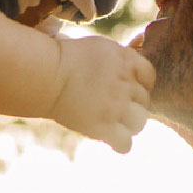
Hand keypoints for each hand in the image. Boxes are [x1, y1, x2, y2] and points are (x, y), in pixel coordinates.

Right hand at [46, 35, 152, 152]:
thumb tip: (135, 73)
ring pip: (140, 122)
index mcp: (125, 60)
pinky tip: (110, 139)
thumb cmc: (65, 60)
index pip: (149, 76)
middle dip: (130, 103)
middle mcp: (124, 82)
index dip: (138, 84)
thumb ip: (121, 60)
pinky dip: (119, 144)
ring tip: (113, 122)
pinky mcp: (103, 126)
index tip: (124, 88)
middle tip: (110, 105)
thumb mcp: (99, 48)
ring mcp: (115, 106)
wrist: (43, 74)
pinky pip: (125, 143)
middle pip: (144, 100)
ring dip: (129, 124)